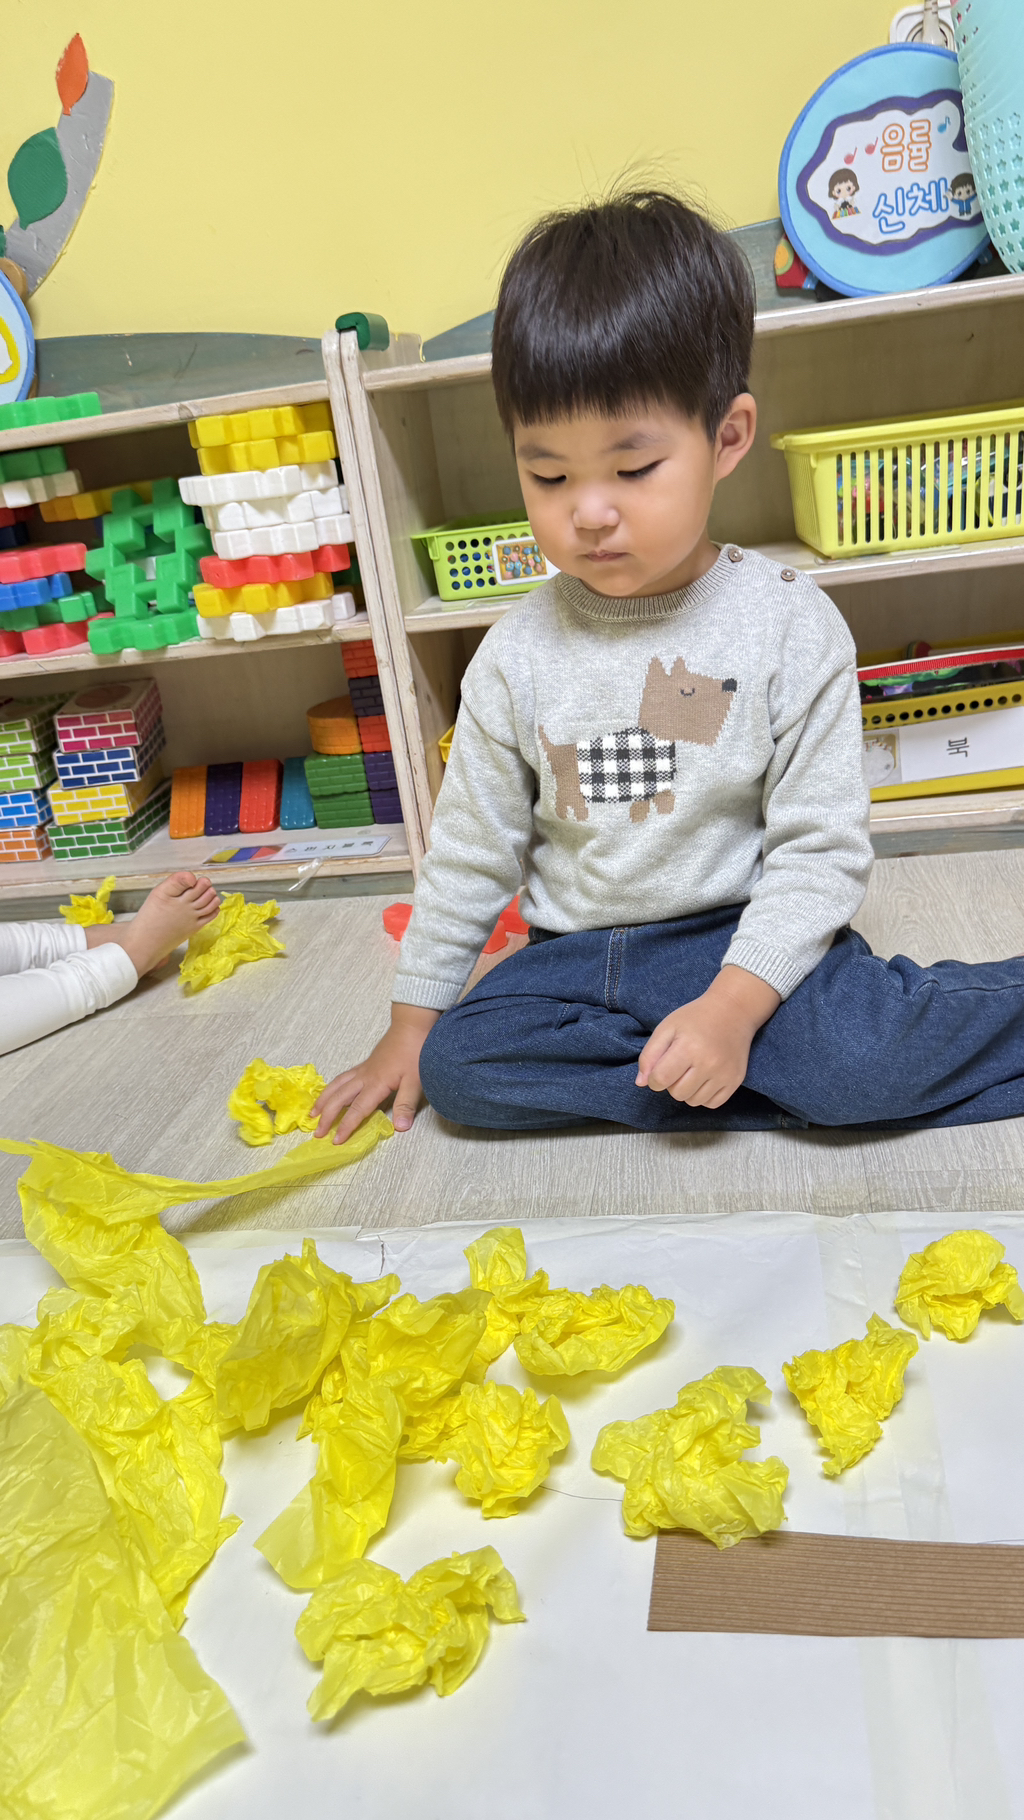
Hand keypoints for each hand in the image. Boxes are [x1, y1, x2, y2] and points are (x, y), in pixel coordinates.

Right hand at [312, 1004, 439, 1144]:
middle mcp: (364, 1078)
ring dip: (323, 1101)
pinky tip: (330, 1092)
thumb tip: (400, 1128)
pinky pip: (342, 1078)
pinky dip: (331, 1088)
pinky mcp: (364, 1064)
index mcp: (376, 1084)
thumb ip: (406, 1104)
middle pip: (340, 1098)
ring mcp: (362, 1070)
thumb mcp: (416, 1081)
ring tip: (312, 1114)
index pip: (358, 1110)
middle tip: (317, 1133)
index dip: (346, 1126)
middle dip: (327, 1117)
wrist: (411, 1026)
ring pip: (336, 1086)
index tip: (336, 1141)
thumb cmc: (415, 1053)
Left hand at [635, 966, 780, 1109]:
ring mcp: (724, 1074)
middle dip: (672, 1084)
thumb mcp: (667, 1028)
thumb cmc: (695, 1018)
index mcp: (688, 1047)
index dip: (654, 1079)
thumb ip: (649, 1055)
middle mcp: (708, 1063)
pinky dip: (704, 1096)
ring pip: (694, 1101)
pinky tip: (705, 1078)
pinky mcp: (735, 1080)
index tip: (659, 1069)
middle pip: (677, 1094)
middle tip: (679, 1066)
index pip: (661, 1080)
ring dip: (687, 1090)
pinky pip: (712, 1104)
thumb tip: (641, 1083)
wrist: (733, 1011)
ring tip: (692, 1071)